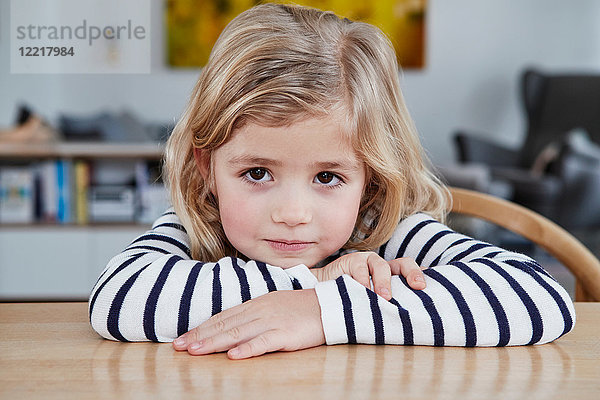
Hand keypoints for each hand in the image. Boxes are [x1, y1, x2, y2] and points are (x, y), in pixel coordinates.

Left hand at [172, 289, 324, 358]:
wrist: (330, 306)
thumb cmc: (302, 308)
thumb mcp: (273, 306)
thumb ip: (252, 315)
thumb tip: (231, 327)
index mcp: (255, 304)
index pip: (222, 317)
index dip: (201, 328)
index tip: (183, 338)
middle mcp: (259, 311)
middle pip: (225, 325)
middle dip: (200, 336)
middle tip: (179, 347)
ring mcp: (272, 322)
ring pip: (238, 333)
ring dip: (214, 343)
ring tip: (196, 351)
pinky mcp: (286, 334)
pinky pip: (264, 343)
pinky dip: (247, 349)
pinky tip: (233, 356)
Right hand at [311, 252, 425, 300]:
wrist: (325, 294)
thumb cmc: (354, 303)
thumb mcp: (375, 304)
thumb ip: (390, 307)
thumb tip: (412, 323)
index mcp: (393, 275)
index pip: (412, 273)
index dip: (423, 277)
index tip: (430, 289)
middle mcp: (383, 266)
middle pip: (404, 263)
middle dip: (413, 273)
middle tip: (418, 286)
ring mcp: (367, 261)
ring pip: (381, 266)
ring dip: (384, 282)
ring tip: (385, 297)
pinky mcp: (351, 261)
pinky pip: (359, 269)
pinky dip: (363, 281)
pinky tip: (364, 292)